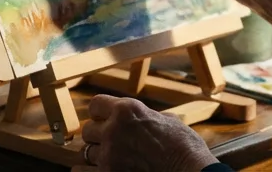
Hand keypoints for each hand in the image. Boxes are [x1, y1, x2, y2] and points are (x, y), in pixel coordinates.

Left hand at [74, 94, 217, 171]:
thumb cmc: (185, 148)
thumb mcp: (168, 120)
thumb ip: (146, 117)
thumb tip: (142, 118)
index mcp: (128, 110)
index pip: (95, 105)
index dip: (100, 113)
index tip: (104, 119)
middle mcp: (114, 130)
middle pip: (88, 130)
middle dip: (98, 136)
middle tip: (113, 143)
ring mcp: (110, 156)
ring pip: (86, 153)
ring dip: (97, 156)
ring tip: (113, 160)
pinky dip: (91, 171)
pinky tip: (104, 170)